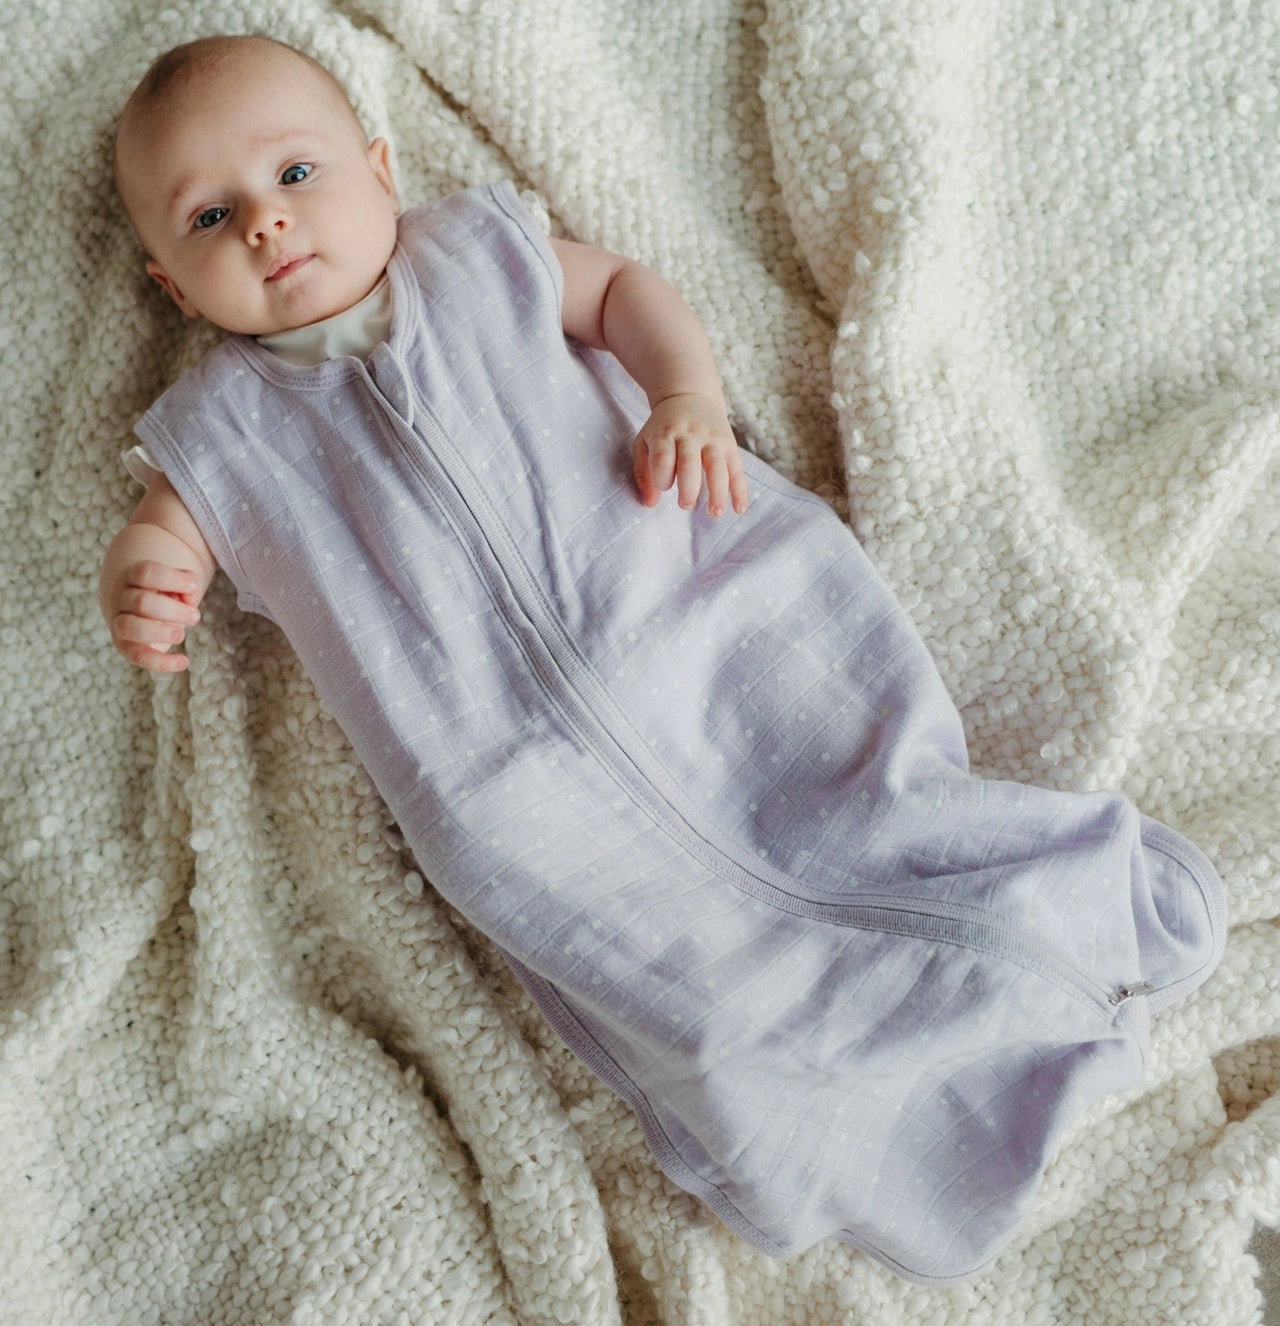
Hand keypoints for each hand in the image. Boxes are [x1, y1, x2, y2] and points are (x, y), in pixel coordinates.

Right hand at [105, 560, 203, 673]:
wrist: (137, 608)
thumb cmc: (164, 592)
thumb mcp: (176, 582)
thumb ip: (187, 584)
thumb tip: (190, 599)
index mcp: (131, 576)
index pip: (145, 573)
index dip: (172, 579)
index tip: (193, 586)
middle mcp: (120, 598)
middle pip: (142, 602)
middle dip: (173, 611)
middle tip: (195, 617)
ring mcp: (119, 622)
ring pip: (131, 627)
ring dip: (160, 632)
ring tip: (181, 634)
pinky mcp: (125, 645)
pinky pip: (138, 656)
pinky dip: (161, 662)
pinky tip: (183, 662)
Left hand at [633, 393, 748, 516]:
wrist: (690, 395)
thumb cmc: (664, 427)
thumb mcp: (645, 442)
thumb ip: (643, 473)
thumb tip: (650, 504)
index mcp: (665, 433)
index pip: (662, 457)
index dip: (662, 476)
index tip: (664, 486)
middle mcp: (690, 435)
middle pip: (690, 462)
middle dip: (688, 487)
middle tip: (684, 505)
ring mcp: (712, 439)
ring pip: (717, 466)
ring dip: (718, 492)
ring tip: (715, 513)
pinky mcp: (730, 445)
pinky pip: (737, 469)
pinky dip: (740, 490)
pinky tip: (739, 508)